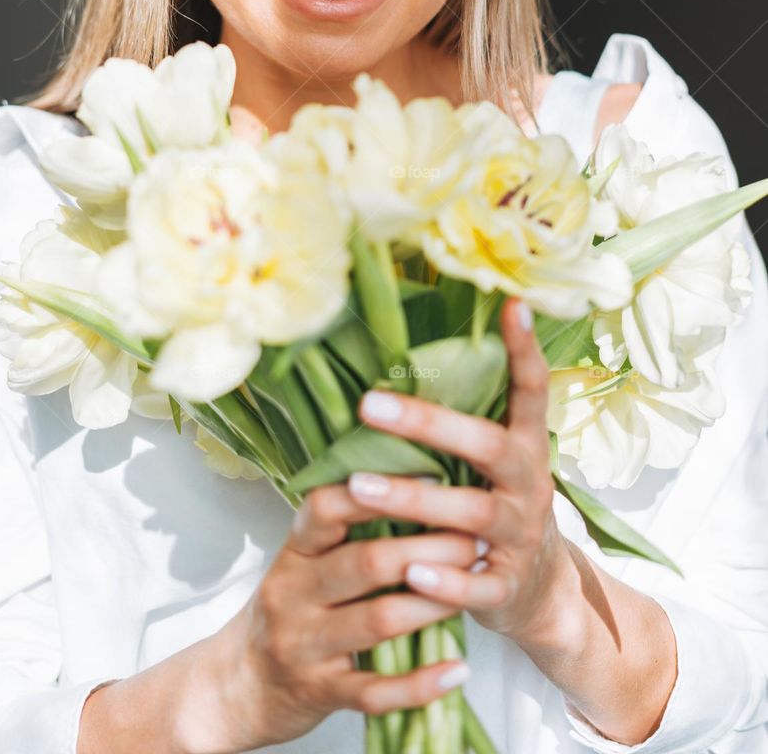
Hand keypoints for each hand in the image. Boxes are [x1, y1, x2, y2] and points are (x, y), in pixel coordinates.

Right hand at [187, 484, 483, 751]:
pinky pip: (376, 691)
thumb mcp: (300, 562)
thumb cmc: (286, 610)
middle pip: (365, 561)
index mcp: (293, 553)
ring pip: (377, 620)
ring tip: (475, 587)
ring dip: (434, 603)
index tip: (432, 479)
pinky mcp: (321, 693)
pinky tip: (458, 670)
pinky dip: (421, 683)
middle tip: (475, 536)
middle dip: (427, 546)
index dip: (377, 492)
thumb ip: (341, 531)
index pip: (326, 508)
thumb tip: (409, 481)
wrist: (236, 687)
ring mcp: (305, 646)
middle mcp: (292, 594)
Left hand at [350, 296, 570, 646]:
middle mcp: (529, 484)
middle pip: (488, 446)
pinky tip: (410, 574)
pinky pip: (476, 585)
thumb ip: (464, 420)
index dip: (524, 349)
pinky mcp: (506, 587)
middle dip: (430, 424)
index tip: (514, 304)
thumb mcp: (494, 464)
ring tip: (360, 486)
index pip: (531, 390)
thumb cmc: (496, 507)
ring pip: (475, 514)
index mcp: (526, 446)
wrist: (540, 595)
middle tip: (368, 404)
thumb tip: (404, 351)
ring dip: (416, 499)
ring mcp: (521, 536)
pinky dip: (444, 582)